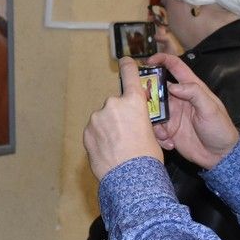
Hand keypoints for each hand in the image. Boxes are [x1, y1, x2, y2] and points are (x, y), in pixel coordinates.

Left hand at [84, 57, 165, 179]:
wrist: (130, 178)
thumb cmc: (146, 158)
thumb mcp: (152, 133)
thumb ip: (141, 120)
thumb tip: (136, 123)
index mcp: (134, 102)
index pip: (130, 75)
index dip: (128, 66)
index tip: (124, 61)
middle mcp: (114, 105)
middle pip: (116, 105)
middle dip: (120, 116)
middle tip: (127, 134)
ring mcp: (98, 118)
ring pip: (104, 119)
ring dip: (109, 128)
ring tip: (118, 147)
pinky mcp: (87, 131)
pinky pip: (95, 131)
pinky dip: (100, 138)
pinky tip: (108, 151)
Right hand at [146, 52, 239, 168]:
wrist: (220, 155)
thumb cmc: (220, 128)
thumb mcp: (211, 109)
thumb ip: (194, 93)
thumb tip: (173, 86)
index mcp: (191, 88)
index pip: (175, 67)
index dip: (162, 60)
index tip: (148, 61)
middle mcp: (178, 99)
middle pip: (157, 89)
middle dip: (148, 95)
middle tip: (144, 106)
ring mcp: (172, 115)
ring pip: (153, 110)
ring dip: (153, 121)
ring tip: (165, 134)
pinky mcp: (168, 130)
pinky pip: (155, 128)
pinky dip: (158, 136)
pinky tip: (170, 143)